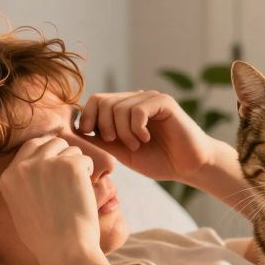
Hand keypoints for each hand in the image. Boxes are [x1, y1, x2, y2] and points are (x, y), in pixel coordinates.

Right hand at [0, 136, 102, 264]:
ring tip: (77, 192)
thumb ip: (22, 186)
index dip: (48, 153)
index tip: (58, 168)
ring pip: (70, 149)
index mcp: (8, 176)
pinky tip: (85, 192)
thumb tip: (33, 169)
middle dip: (64, 155)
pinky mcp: (70, 166)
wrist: (64, 250)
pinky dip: (89, 173)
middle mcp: (23, 166)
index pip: (30, 146)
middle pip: (50, 142)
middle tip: (72, 178)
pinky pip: (84, 159)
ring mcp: (47, 164)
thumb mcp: (20, 210)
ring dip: (77, 166)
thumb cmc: (46, 238)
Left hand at [79, 91, 220, 183]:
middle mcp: (135, 98)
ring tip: (137, 144)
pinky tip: (146, 138)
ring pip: (118, 108)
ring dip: (123, 132)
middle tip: (117, 143)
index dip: (87, 119)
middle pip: (102, 101)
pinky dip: (137, 128)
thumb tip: (75, 134)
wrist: (189, 166)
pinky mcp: (164, 102)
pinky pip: (137, 110)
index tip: (92, 138)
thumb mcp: (122, 152)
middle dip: (104, 126)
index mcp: (124, 108)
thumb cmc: (158, 160)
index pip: (94, 102)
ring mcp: (150, 98)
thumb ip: (102, 141)